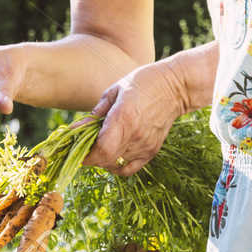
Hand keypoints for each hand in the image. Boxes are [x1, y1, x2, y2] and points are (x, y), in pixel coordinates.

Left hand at [85, 61, 184, 176]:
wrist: (175, 87)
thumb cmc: (143, 83)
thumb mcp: (115, 90)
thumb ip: (96, 112)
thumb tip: (76, 129)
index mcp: (124, 118)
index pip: (101, 150)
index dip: (86, 155)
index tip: (77, 150)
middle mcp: (135, 135)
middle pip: (106, 160)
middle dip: (91, 157)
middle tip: (85, 148)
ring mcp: (145, 145)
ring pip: (115, 164)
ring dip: (103, 159)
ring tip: (100, 146)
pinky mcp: (152, 151)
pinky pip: (130, 169)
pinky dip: (117, 167)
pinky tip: (113, 157)